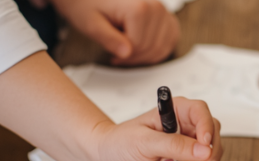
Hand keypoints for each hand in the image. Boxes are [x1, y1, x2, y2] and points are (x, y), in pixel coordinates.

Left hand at [51, 0, 179, 65]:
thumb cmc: (88, 4)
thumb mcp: (91, 23)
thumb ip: (108, 39)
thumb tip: (126, 53)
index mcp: (138, 7)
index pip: (138, 46)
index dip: (123, 55)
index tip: (112, 55)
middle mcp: (155, 7)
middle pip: (151, 47)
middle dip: (134, 56)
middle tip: (118, 55)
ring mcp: (163, 11)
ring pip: (162, 47)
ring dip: (145, 55)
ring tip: (129, 51)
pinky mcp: (167, 18)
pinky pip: (170, 41)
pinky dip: (157, 50)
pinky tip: (143, 48)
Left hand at [85, 97, 223, 160]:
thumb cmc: (116, 145)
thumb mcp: (143, 141)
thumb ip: (174, 145)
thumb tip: (203, 150)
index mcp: (176, 114)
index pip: (202, 114)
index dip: (207, 128)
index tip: (204, 144)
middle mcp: (184, 133)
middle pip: (213, 139)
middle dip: (210, 156)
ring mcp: (185, 154)